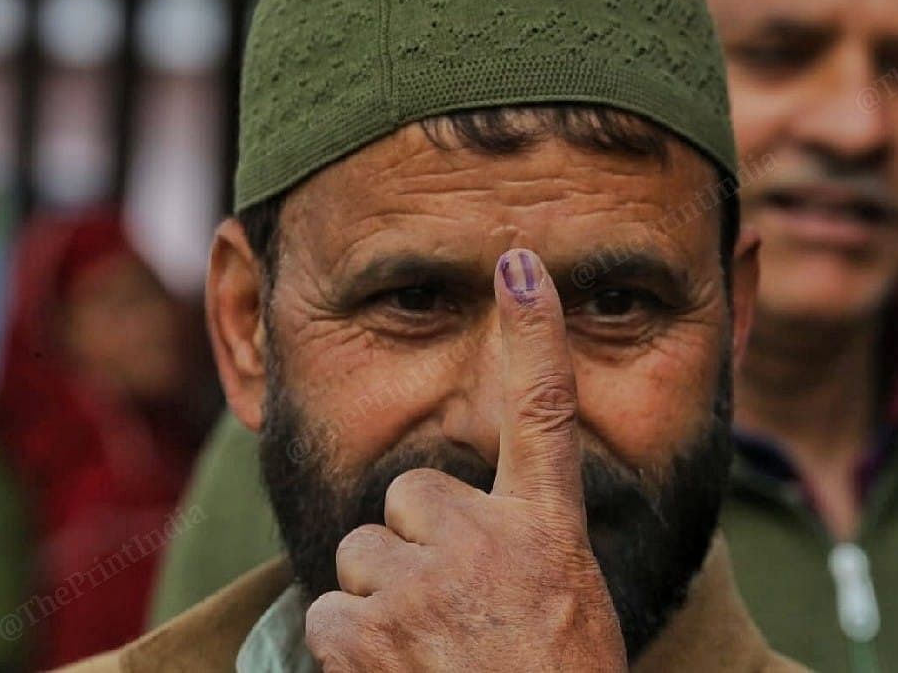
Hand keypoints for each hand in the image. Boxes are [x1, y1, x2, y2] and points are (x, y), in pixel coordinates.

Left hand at [304, 248, 626, 671]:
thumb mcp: (567, 603)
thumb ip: (520, 544)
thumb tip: (451, 514)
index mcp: (547, 532)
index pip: (544, 411)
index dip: (534, 332)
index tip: (520, 263)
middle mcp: (485, 542)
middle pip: (410, 496)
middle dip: (418, 544)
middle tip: (455, 607)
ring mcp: (422, 583)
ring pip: (364, 557)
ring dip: (383, 598)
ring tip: (430, 650)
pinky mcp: (362, 630)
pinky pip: (329, 611)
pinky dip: (350, 646)